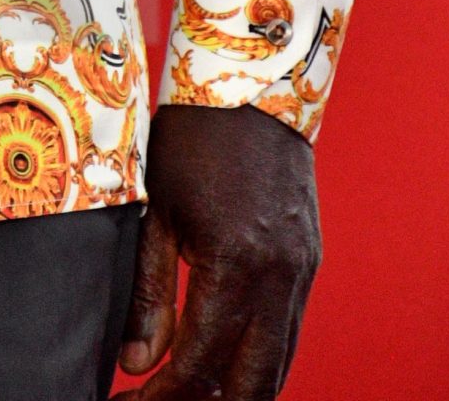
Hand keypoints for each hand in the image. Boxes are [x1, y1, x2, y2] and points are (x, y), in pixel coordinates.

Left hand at [119, 105, 320, 398]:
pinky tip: (225, 358)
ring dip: (237, 390)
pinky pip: (290, 332)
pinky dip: (260, 359)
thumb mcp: (156, 210)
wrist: (250, 80)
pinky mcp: (310, 260)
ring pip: (279, 366)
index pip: (200, 364)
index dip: (163, 397)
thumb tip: (138, 363)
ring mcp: (302, 270)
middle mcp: (279, 277)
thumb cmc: (193, 135)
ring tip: (188, 393)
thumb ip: (148, 292)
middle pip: (253, 386)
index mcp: (234, 264)